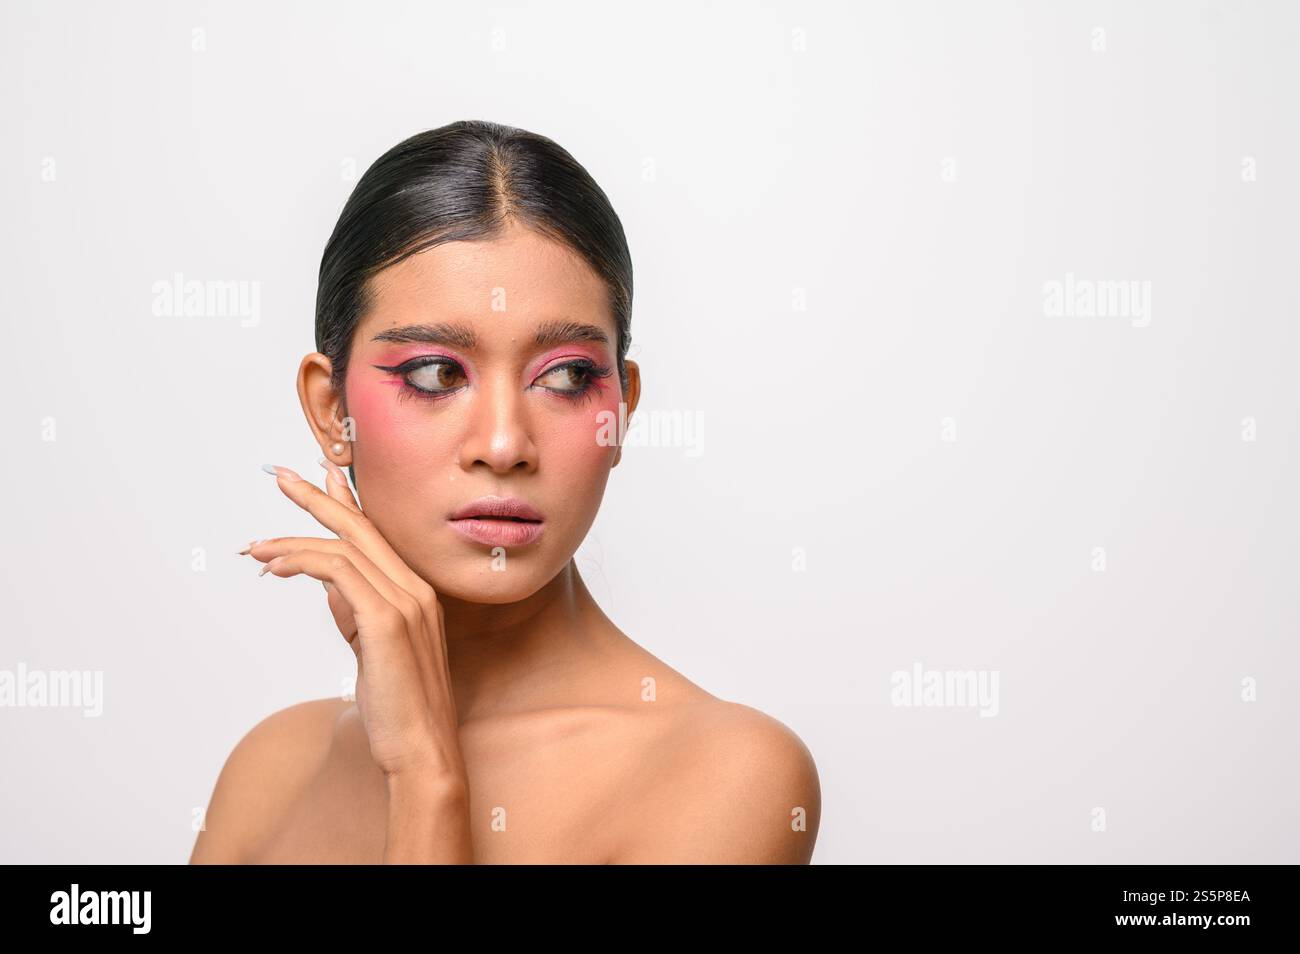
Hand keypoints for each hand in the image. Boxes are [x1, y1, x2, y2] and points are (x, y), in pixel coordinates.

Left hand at [242, 460, 465, 788]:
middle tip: (280, 475)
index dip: (346, 501)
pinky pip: (338, 574)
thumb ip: (356, 614)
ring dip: (291, 542)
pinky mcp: (386, 622)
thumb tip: (327, 583)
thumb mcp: (374, 651)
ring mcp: (404, 603)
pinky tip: (275, 568)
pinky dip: (303, 563)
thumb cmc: (399, 709)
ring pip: (342, 549)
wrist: (423, 750)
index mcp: (417, 593)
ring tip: (255, 548)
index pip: (376, 534)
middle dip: (317, 497)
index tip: (320, 475)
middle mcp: (415, 589)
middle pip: (360, 528)